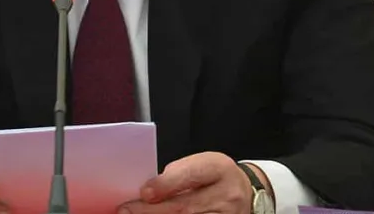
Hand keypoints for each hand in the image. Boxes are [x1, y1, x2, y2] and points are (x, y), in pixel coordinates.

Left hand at [120, 152, 261, 213]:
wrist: (246, 193)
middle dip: (151, 210)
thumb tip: (147, 191)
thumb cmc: (216, 176)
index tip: (144, 192)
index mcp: (218, 169)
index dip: (165, 185)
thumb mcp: (201, 164)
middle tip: (127, 210)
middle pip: (185, 206)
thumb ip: (177, 175)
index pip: (190, 175)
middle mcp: (225, 196)